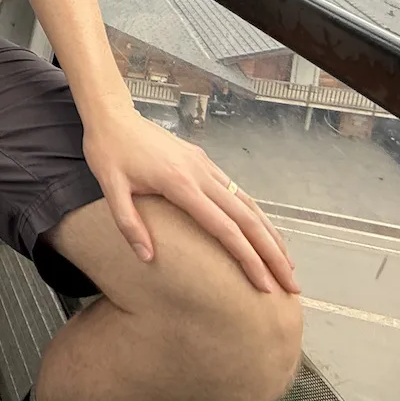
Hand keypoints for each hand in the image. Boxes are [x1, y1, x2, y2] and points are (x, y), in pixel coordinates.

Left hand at [82, 108, 297, 294]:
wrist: (112, 115)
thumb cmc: (108, 151)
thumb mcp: (110, 188)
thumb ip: (128, 224)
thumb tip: (147, 258)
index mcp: (180, 184)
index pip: (224, 228)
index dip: (248, 259)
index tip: (264, 285)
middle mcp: (201, 174)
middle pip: (248, 218)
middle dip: (272, 253)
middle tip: (291, 285)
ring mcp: (205, 166)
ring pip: (248, 203)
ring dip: (270, 234)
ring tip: (286, 264)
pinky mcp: (203, 161)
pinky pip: (237, 191)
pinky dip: (256, 214)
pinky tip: (263, 231)